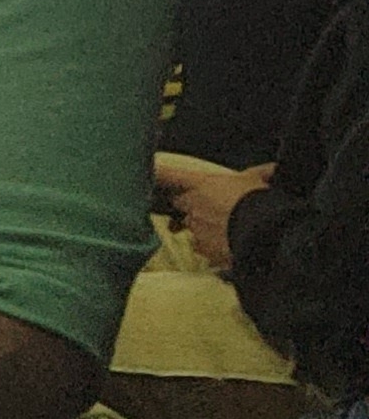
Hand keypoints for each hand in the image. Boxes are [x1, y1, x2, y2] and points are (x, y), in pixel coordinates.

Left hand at [155, 153, 273, 270]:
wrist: (264, 231)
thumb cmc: (259, 200)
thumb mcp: (259, 179)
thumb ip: (261, 172)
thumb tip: (272, 169)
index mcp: (201, 184)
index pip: (168, 175)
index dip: (155, 175)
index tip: (146, 174)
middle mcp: (192, 205)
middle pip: (181, 204)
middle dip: (190, 207)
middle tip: (209, 209)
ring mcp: (195, 228)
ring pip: (193, 228)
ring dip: (205, 229)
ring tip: (229, 229)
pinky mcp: (204, 249)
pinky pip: (203, 248)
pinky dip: (213, 248)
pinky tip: (231, 245)